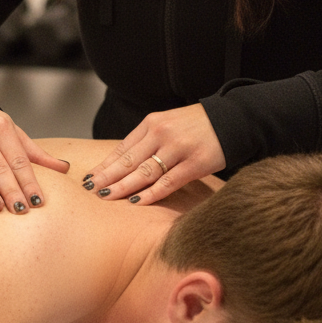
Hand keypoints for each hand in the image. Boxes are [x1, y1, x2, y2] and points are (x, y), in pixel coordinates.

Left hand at [83, 104, 225, 204]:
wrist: (232, 120)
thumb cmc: (196, 126)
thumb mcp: (168, 124)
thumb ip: (147, 141)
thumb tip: (121, 165)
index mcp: (152, 124)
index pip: (122, 148)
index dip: (105, 165)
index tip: (89, 178)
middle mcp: (162, 134)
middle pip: (129, 161)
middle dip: (107, 177)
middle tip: (90, 190)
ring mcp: (178, 149)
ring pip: (145, 172)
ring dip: (123, 187)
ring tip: (107, 197)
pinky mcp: (195, 163)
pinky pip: (169, 182)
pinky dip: (152, 193)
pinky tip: (137, 202)